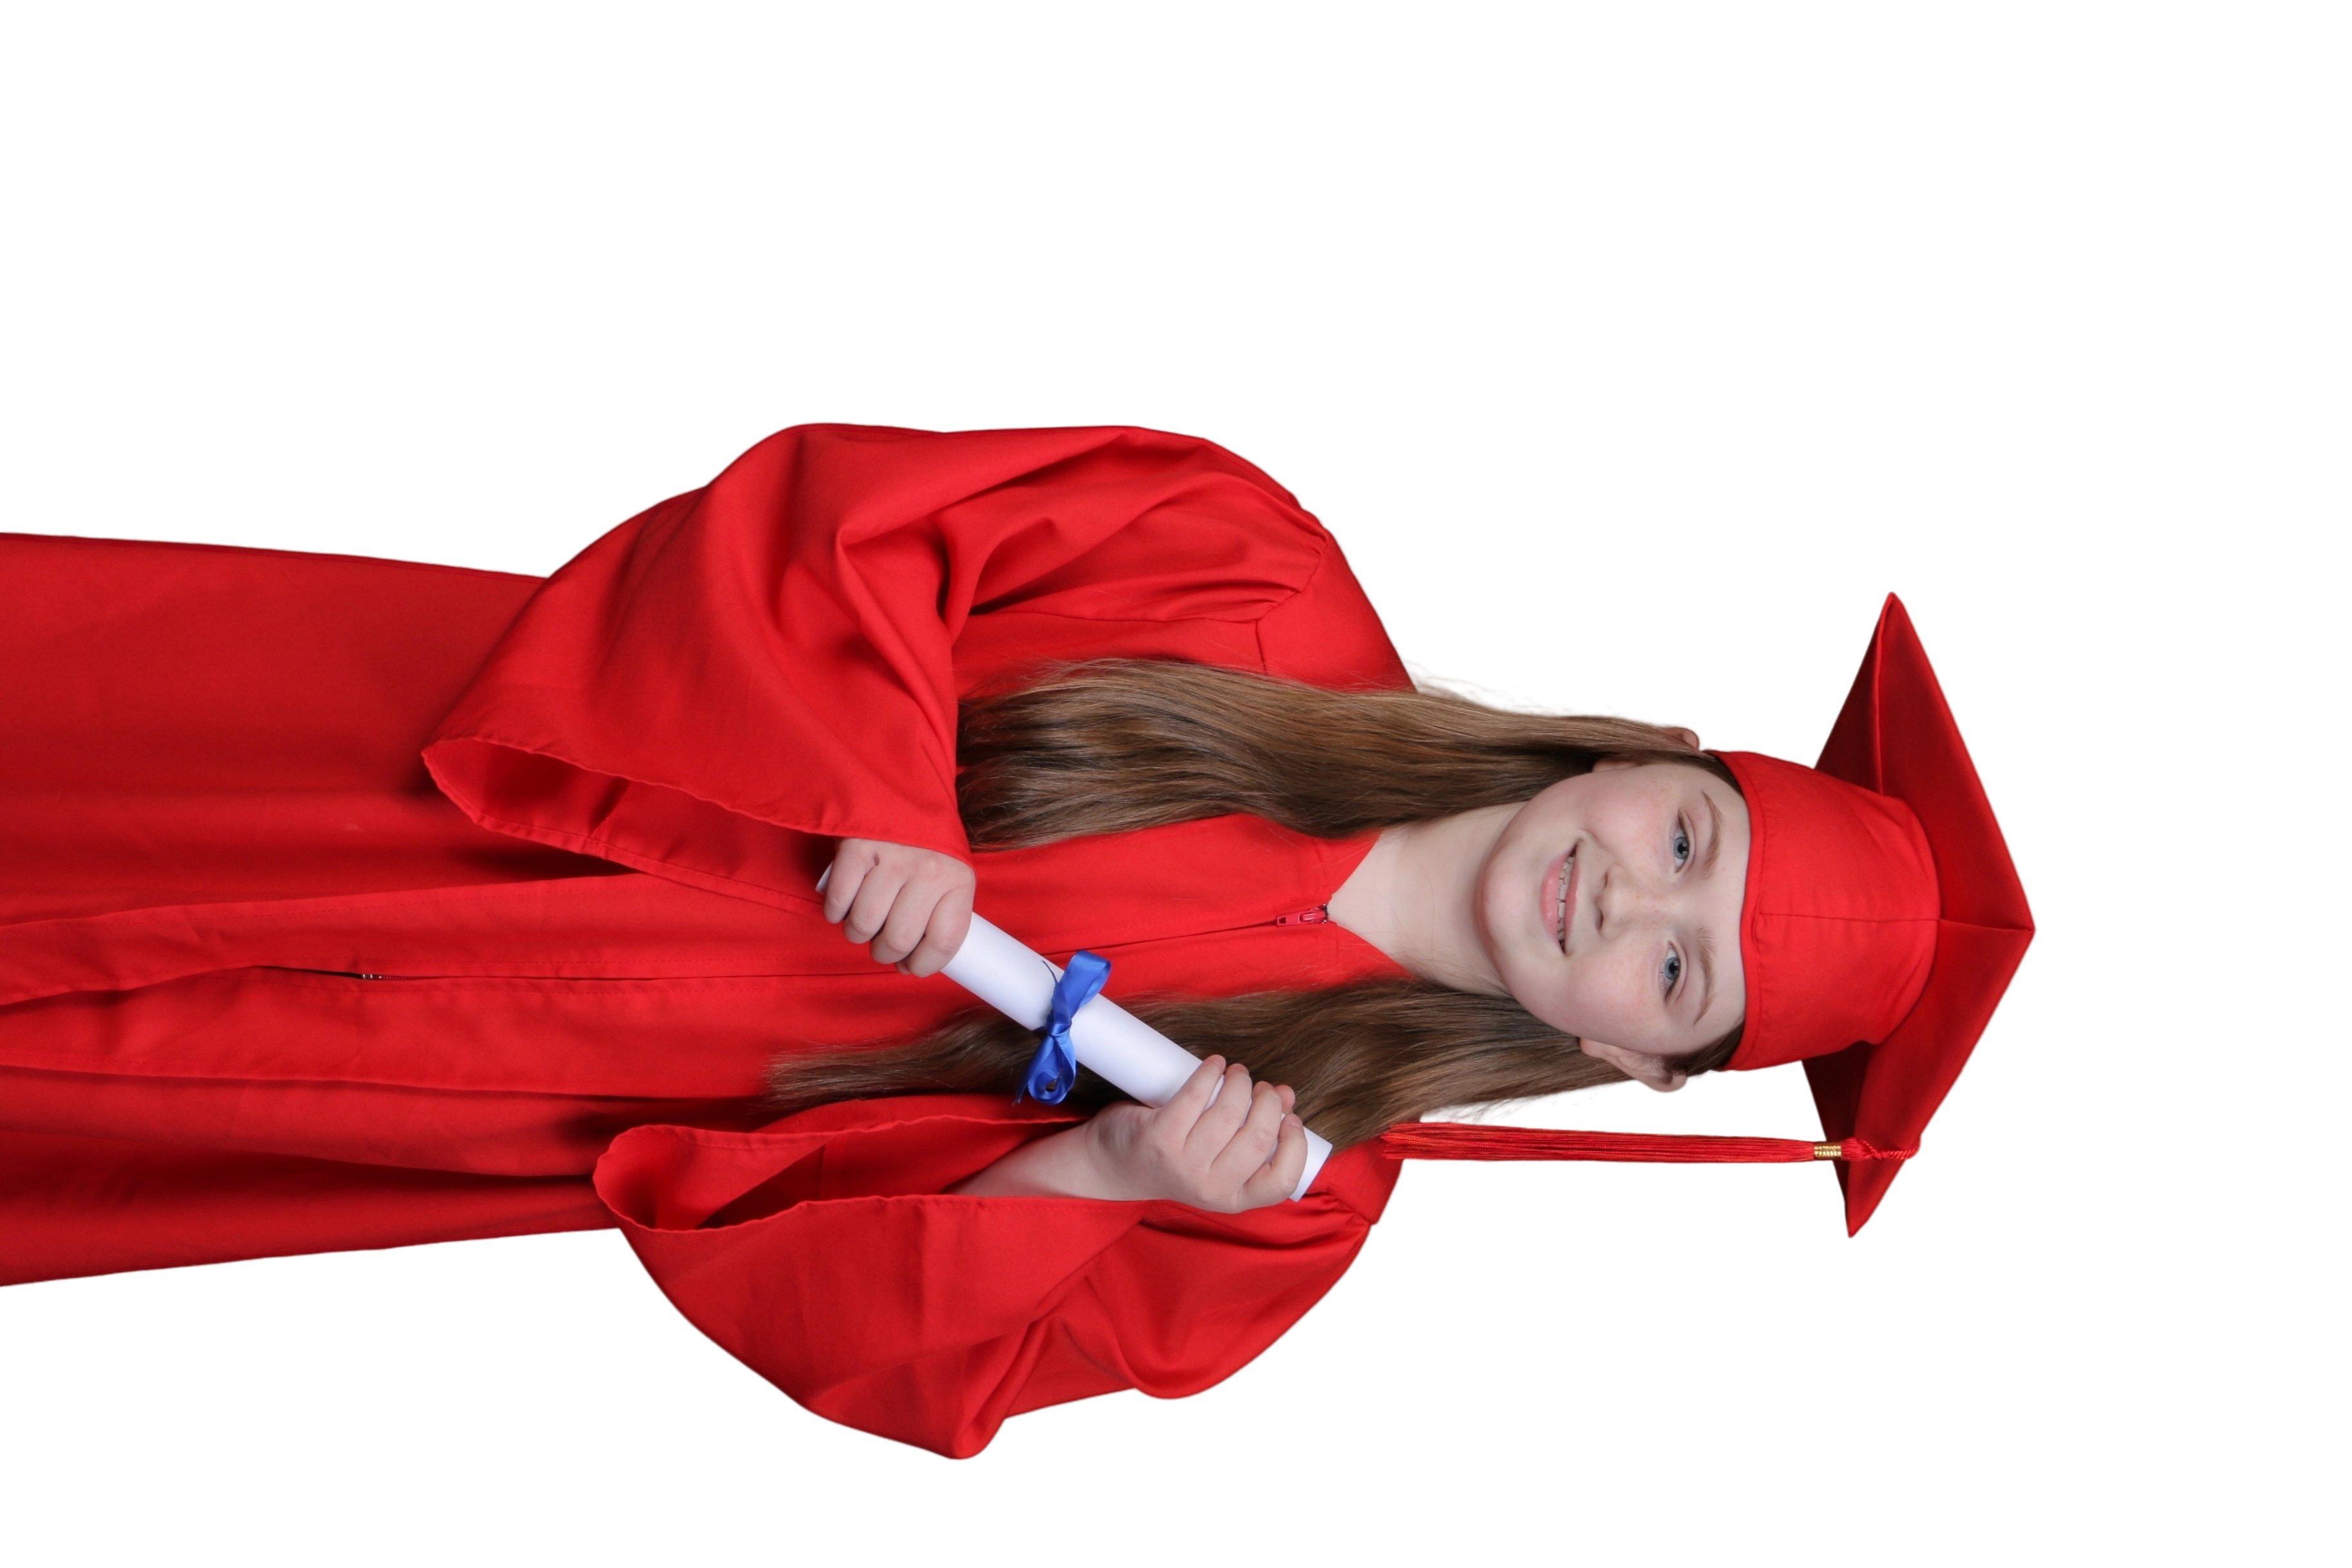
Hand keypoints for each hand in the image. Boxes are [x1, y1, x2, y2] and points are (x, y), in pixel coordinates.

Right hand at [823, 838, 974, 976]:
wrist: (901, 787)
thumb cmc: (925, 844)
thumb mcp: (949, 874)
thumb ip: (940, 912)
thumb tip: (912, 963)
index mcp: (958, 881)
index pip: (944, 943)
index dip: (923, 965)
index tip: (910, 966)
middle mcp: (929, 870)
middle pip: (899, 939)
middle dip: (884, 953)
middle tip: (880, 945)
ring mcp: (892, 858)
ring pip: (864, 924)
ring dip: (857, 933)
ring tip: (862, 922)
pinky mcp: (857, 847)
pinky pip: (839, 901)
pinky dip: (836, 912)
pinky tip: (844, 905)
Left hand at [1081, 1056, 1306, 1211]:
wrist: (1113, 1165)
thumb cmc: (1177, 1158)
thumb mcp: (1219, 1164)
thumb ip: (1254, 1137)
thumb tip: (1287, 1098)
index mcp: (1231, 1199)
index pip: (1280, 1182)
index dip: (1294, 1145)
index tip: (1291, 1118)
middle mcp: (1208, 1188)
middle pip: (1259, 1139)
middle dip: (1269, 1102)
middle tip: (1261, 1087)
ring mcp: (1183, 1164)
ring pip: (1230, 1113)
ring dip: (1240, 1082)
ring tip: (1237, 1074)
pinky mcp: (1159, 1137)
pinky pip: (1196, 1095)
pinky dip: (1210, 1072)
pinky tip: (1214, 1064)